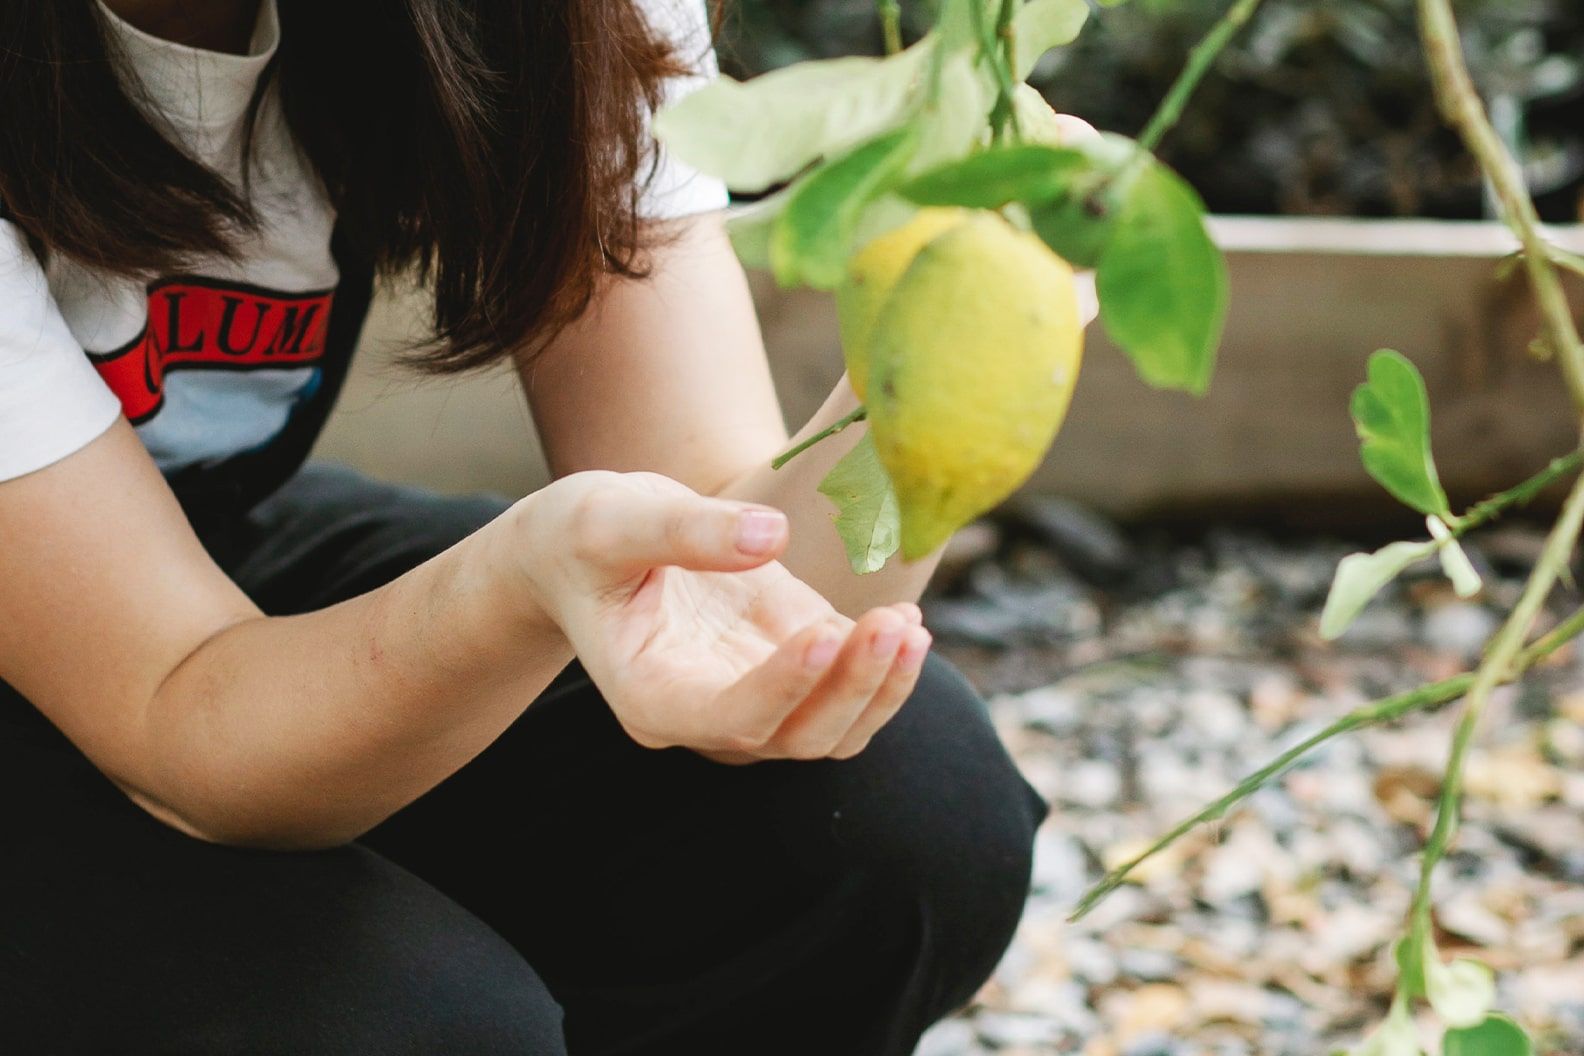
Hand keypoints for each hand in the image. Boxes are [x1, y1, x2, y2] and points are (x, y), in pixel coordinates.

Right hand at [513, 470, 931, 760]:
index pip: (730, 717)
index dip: (783, 686)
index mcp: (651, 696)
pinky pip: (845, 688)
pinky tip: (907, 617)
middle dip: (852, 687)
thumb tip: (770, 537)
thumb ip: (683, 530)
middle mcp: (705, 714)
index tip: (825, 630)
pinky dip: (882, 664)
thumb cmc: (581, 537)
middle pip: (795, 736)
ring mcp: (751, 694)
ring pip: (832, 728)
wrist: (585, 545)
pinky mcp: (784, 661)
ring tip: (910, 624)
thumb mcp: (610, 520)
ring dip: (881, 687)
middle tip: (895, 623)